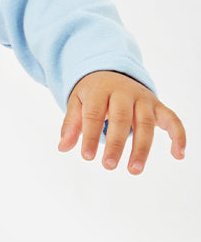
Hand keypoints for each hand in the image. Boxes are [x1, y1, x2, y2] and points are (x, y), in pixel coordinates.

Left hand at [58, 70, 185, 173]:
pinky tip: (178, 154)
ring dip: (142, 148)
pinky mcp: (158, 105)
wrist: (111, 72)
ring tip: (134, 170)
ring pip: (146, 123)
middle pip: (122, 118)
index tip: (87, 156)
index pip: (95, 114)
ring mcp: (143, 99)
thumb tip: (63, 147)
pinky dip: (178, 135)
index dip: (91, 135)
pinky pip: (172, 119)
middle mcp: (124, 92)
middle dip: (116, 143)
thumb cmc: (92, 93)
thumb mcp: (76, 102)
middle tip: (109, 166)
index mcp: (100, 90)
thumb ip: (71, 124)